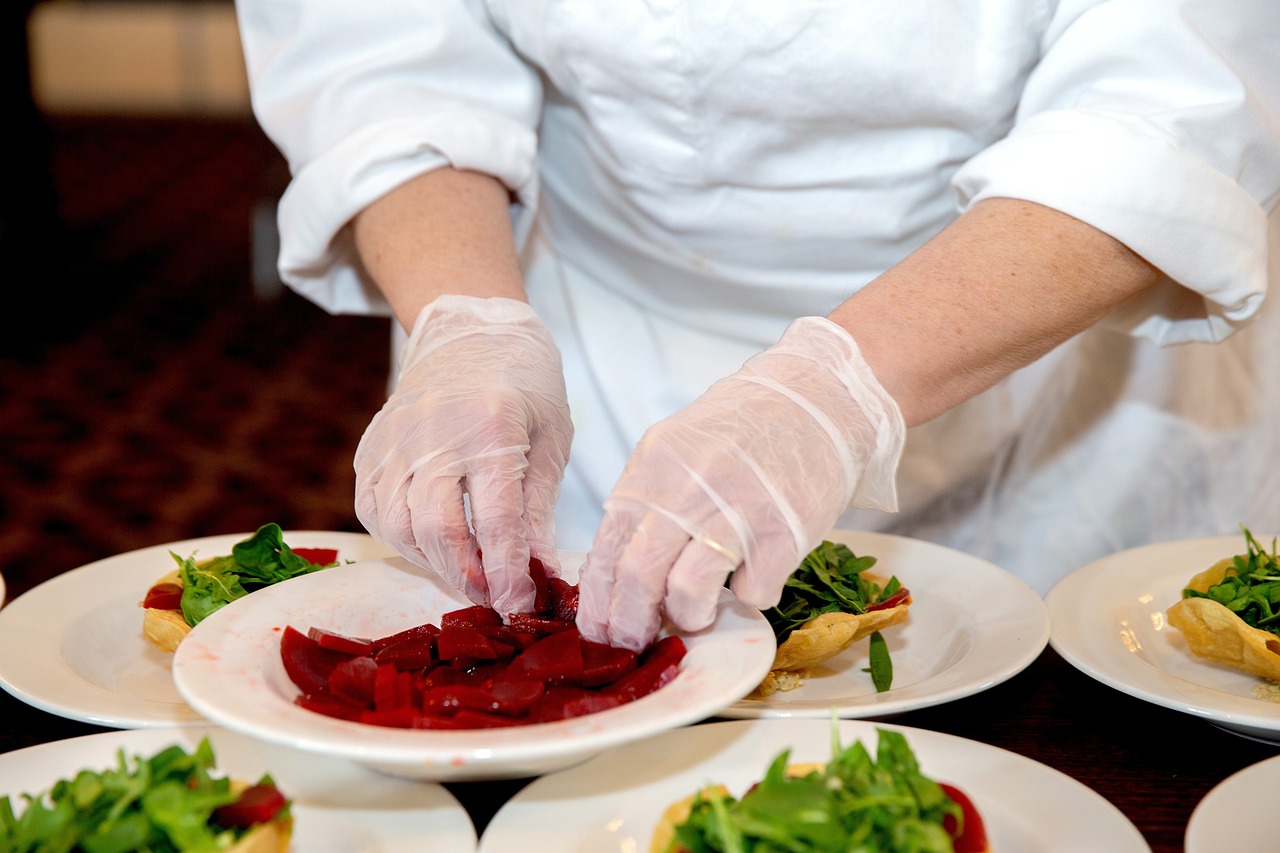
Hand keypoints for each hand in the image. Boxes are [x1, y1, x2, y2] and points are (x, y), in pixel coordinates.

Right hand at [355, 295, 572, 614]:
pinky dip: (402, 540)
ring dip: (434, 563)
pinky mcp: (370, 450)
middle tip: (495, 600)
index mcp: (491, 427)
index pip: (496, 521)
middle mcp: (433, 435)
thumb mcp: (551, 438)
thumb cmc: (524, 383)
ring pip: (399, 528)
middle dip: (468, 579)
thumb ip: (539, 509)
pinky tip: (433, 544)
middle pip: (439, 531)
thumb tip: (541, 575)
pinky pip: (375, 512)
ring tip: (468, 574)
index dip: (506, 574)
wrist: (470, 329)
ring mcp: (394, 442)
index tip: (521, 606)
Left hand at [575, 317, 904, 649]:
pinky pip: (753, 591)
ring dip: (689, 616)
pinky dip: (751, 597)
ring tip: (698, 615)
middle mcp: (687, 489)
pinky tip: (754, 578)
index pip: (607, 547)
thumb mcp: (676, 450)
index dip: (598, 601)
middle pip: (639, 575)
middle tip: (637, 642)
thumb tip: (617, 573)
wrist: (816, 399)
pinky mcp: (783, 532)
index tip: (598, 630)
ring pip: (688, 591)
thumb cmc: (744, 430)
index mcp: (652, 469)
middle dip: (630, 624)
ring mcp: (736, 511)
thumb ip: (647, 501)